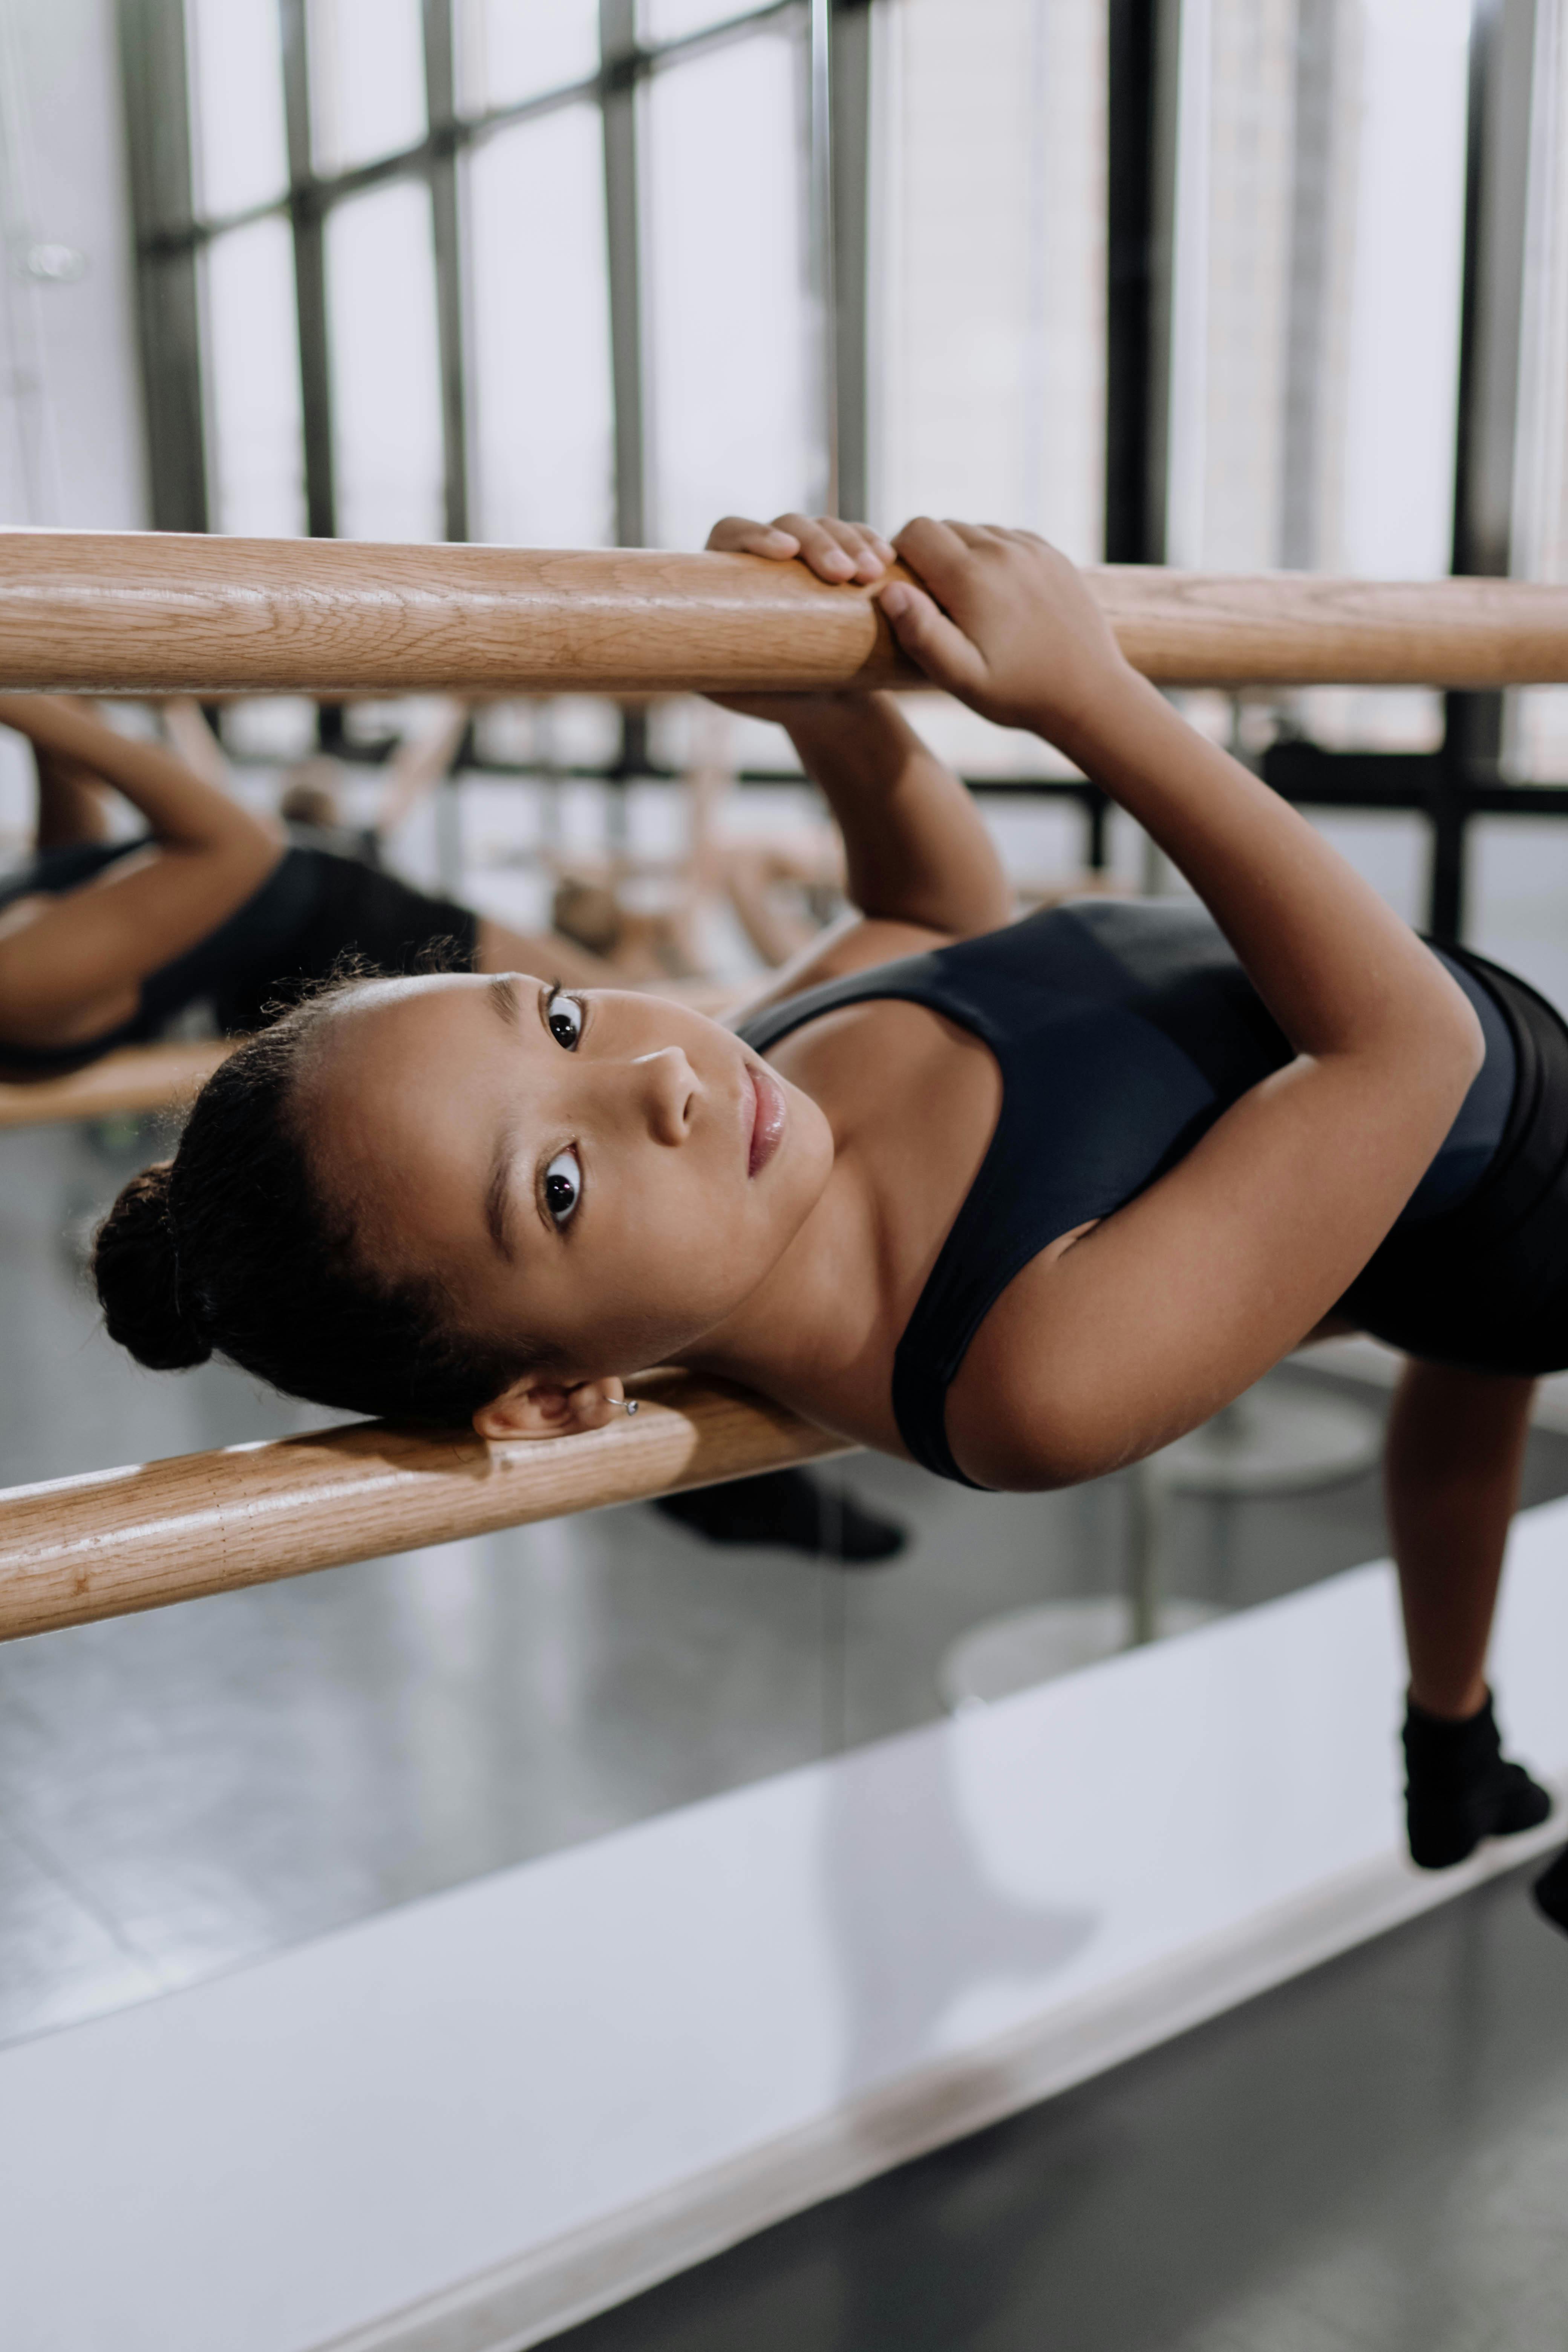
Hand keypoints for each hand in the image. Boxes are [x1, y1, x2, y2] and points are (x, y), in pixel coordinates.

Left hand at [705, 513, 895, 722]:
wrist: (826, 705)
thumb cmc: (773, 695)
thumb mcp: (734, 688)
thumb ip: (705, 668)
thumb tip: (674, 656)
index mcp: (729, 572)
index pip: (732, 533)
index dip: (756, 534)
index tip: (784, 553)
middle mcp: (769, 553)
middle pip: (789, 524)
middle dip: (820, 543)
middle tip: (843, 575)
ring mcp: (810, 553)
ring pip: (828, 526)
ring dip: (853, 543)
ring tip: (874, 575)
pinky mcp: (846, 559)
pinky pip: (860, 538)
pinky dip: (873, 545)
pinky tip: (888, 561)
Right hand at [878, 520, 1132, 741]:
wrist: (1089, 693)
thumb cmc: (1018, 692)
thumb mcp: (961, 676)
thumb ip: (921, 633)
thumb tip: (890, 591)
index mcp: (972, 577)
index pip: (917, 531)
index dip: (900, 553)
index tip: (904, 585)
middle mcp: (1003, 551)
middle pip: (945, 526)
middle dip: (929, 554)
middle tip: (933, 599)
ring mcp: (1032, 550)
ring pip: (978, 530)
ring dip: (963, 554)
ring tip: (967, 599)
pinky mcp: (1053, 555)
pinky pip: (1009, 538)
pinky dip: (995, 555)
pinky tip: (998, 593)